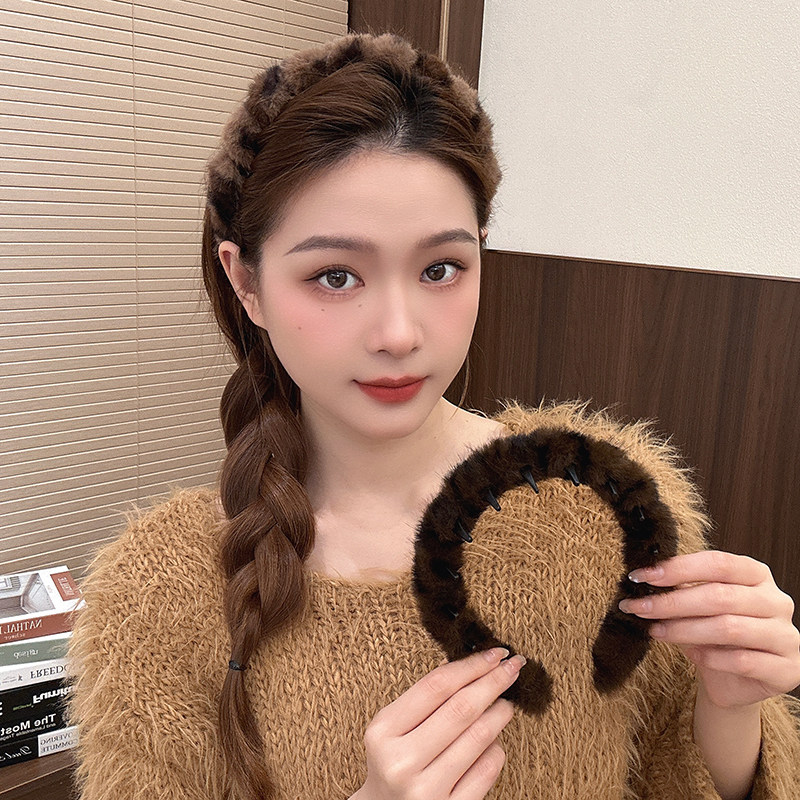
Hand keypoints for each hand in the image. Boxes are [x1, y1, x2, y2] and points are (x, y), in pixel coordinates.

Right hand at [353, 647, 523, 799]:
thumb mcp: (393, 728)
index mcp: (384, 732)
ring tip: (506, 703)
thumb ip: (424, 700)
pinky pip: (486, 770)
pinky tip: (494, 741)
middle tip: (513, 667)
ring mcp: (426, 791)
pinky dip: (496, 749)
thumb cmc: (393, 761)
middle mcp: (402, 762)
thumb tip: (472, 665)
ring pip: (479, 738)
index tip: (494, 653)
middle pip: (461, 708)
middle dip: (493, 682)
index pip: (436, 686)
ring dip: (500, 713)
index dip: (470, 666)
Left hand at [619, 550, 799, 708]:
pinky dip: (710, 658)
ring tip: (656, 631)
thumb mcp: (697, 606)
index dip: (678, 568)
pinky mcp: (787, 669)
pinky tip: (692, 655)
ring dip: (684, 630)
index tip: (643, 576)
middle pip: (720, 595)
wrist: (732, 681)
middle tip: (640, 607)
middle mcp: (777, 601)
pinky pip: (743, 661)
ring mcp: (787, 635)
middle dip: (673, 602)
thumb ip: (681, 589)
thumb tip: (643, 579)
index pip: (718, 563)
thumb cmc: (713, 635)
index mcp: (757, 574)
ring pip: (729, 628)